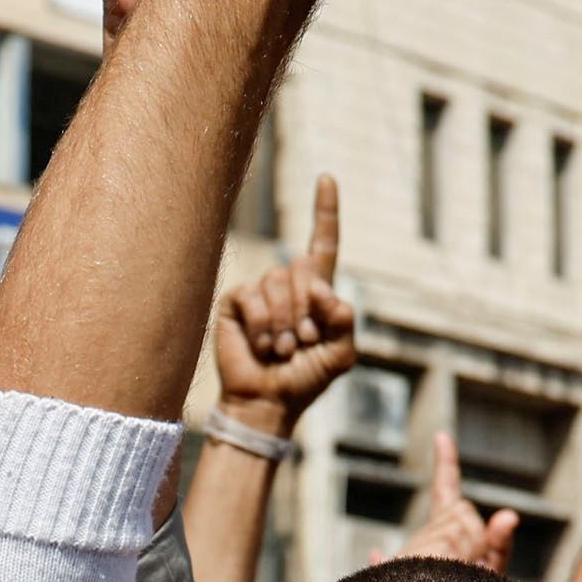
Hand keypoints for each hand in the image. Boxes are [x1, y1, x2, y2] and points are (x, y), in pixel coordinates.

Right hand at [215, 173, 359, 429]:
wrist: (269, 403)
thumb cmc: (305, 380)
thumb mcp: (340, 355)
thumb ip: (345, 322)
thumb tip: (325, 290)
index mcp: (315, 291)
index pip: (323, 243)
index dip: (325, 211)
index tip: (326, 178)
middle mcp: (287, 285)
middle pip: (303, 267)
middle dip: (307, 309)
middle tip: (301, 342)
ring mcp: (260, 291)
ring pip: (278, 282)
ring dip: (285, 323)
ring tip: (281, 350)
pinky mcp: (236, 301)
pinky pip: (254, 296)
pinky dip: (263, 325)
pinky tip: (261, 346)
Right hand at [380, 430, 515, 573]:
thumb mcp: (493, 570)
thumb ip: (500, 543)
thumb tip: (511, 515)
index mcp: (446, 532)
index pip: (446, 489)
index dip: (446, 462)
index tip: (442, 436)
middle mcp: (426, 536)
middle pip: (461, 511)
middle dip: (475, 536)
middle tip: (469, 566)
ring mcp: (411, 551)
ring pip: (452, 532)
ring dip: (462, 556)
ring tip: (454, 579)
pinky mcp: (398, 569)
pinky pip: (418, 554)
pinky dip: (414, 559)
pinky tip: (377, 555)